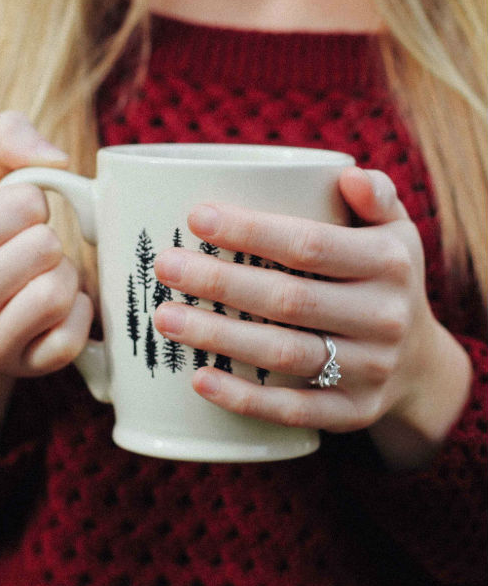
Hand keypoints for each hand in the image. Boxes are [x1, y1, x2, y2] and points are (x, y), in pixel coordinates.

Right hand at [0, 111, 92, 376]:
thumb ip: (6, 141)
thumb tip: (56, 159)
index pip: (26, 204)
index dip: (32, 205)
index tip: (15, 222)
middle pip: (47, 248)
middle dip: (48, 243)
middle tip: (30, 255)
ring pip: (61, 291)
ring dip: (64, 277)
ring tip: (40, 279)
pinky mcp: (25, 369)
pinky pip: (74, 335)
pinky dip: (77, 313)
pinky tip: (56, 309)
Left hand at [154, 167, 470, 464]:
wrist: (420, 362)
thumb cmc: (383, 282)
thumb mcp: (395, 233)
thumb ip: (376, 198)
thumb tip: (349, 174)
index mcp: (388, 263)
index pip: (310, 244)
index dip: (250, 231)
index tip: (195, 217)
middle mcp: (384, 317)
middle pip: (288, 299)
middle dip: (220, 282)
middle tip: (165, 267)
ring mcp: (370, 370)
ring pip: (284, 353)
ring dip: (219, 336)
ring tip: (165, 318)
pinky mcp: (352, 411)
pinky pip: (294, 409)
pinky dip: (244, 398)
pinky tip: (199, 379)